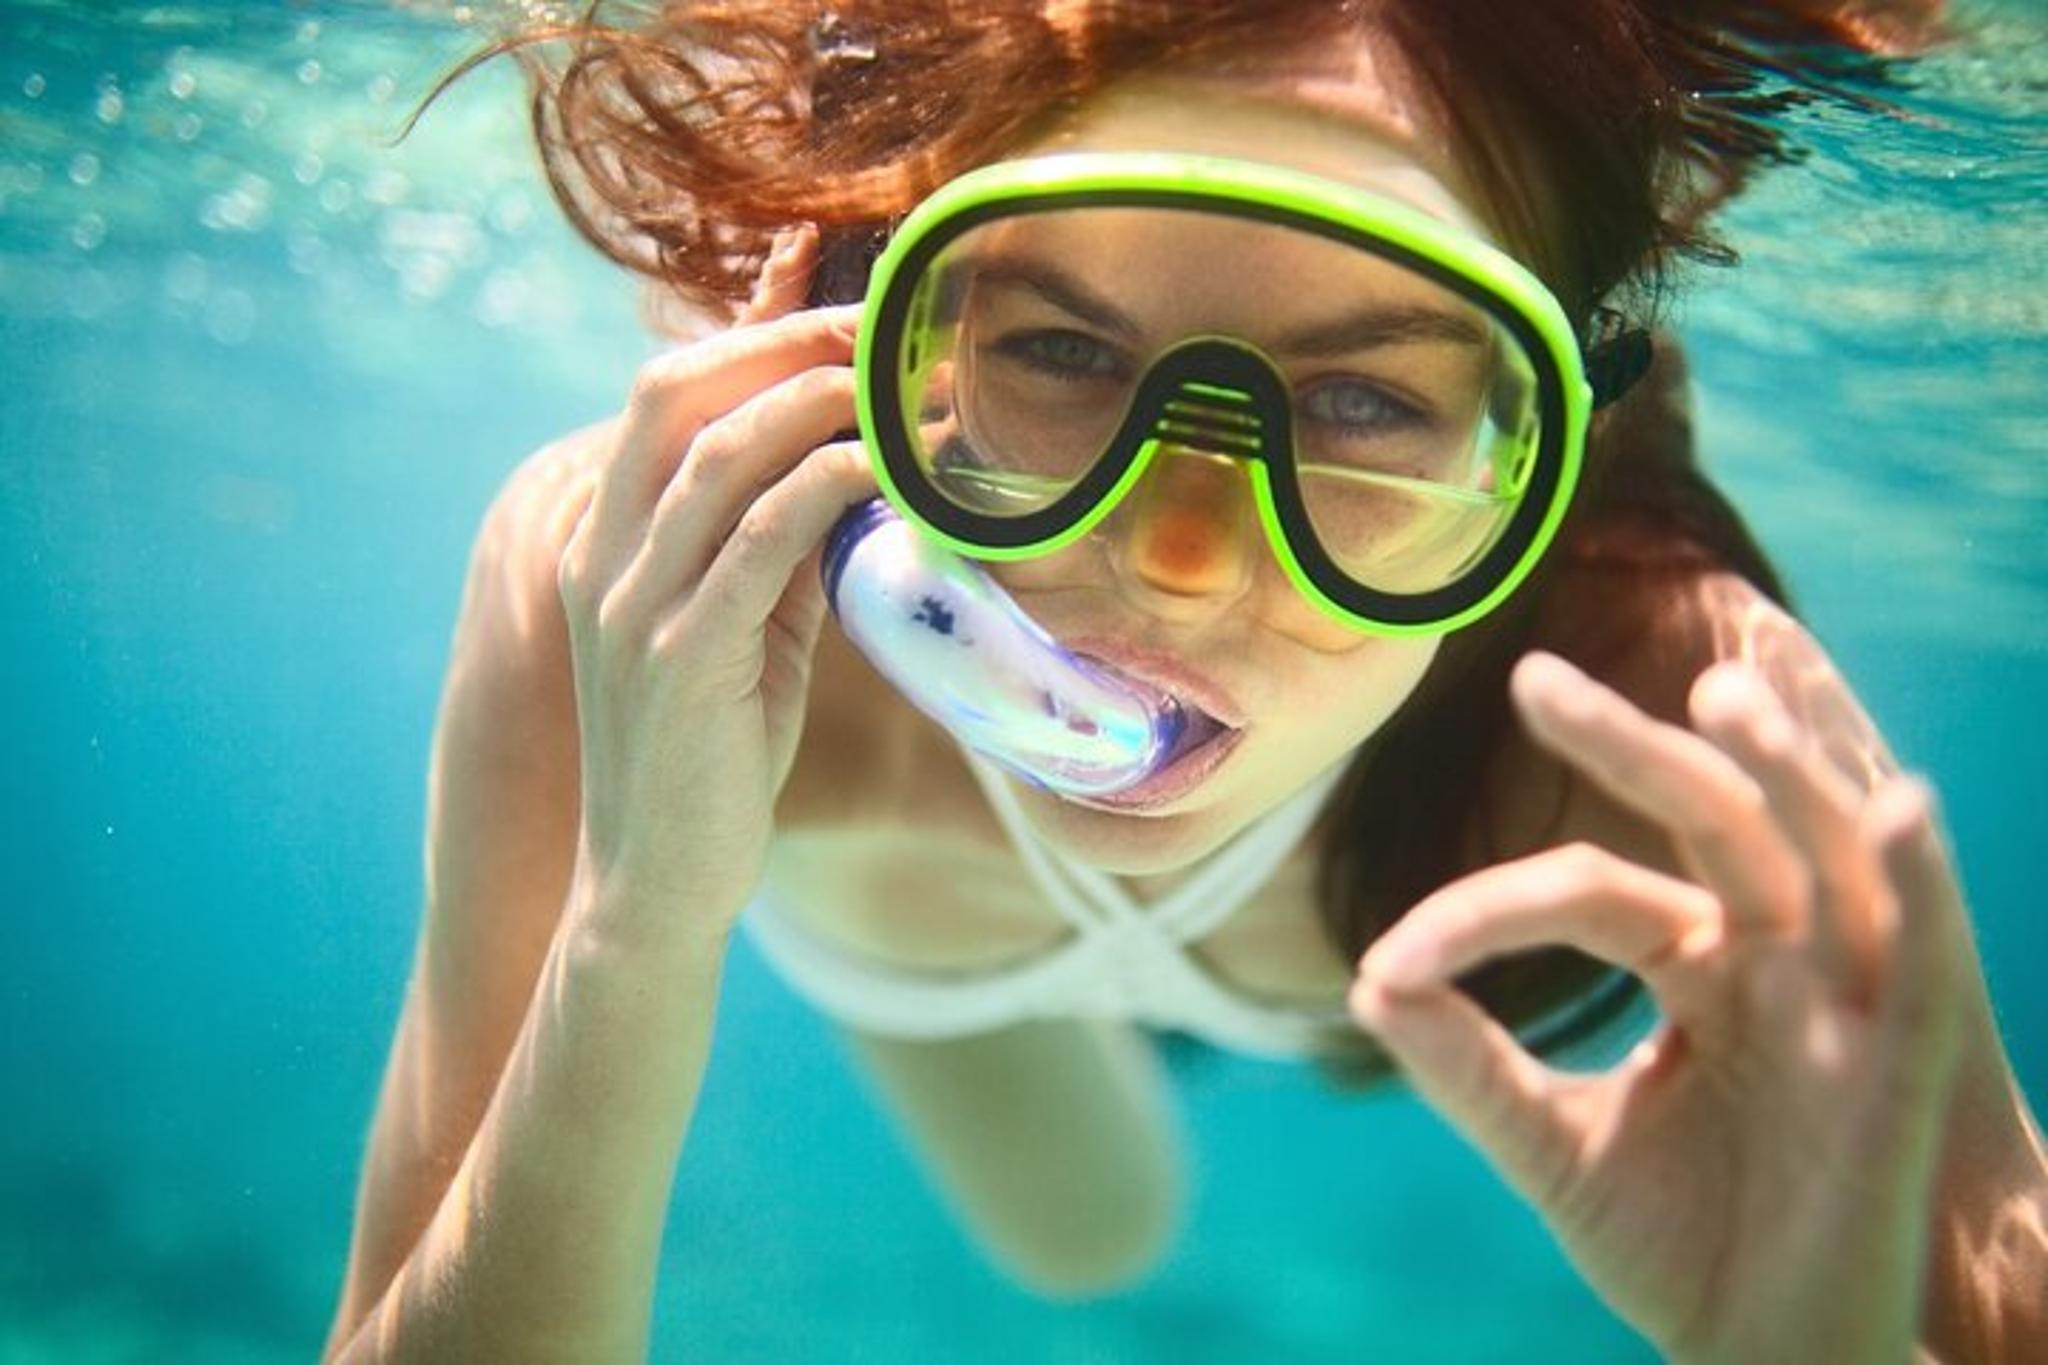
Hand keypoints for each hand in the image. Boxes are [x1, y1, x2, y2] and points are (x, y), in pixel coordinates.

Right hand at [556, 227, 876, 937]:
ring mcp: (631, 606)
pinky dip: (821, 487)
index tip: (847, 315)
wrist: (657, 885)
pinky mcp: (679, 659)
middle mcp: (601, 556)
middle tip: (882, 328)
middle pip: (679, 393)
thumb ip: (780, 553)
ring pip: (718, 455)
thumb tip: (857, 472)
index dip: (754, 338)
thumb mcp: (746, 634)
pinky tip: (879, 467)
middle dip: (784, 343)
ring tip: (897, 384)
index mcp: (605, 540)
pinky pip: (756, 541)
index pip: (668, 398)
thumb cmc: (710, 758)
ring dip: (817, 402)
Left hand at [1348, 649, 1972, 1362]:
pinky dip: (1922, 879)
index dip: (1486, 912)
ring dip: (1787, 767)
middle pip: (1709, 818)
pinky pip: (1931, 953)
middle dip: (1631, 744)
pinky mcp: (1907, 1063)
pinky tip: (1898, 804)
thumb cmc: (1682, 1250)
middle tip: (1533, 681)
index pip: (1588, 888)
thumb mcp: (1556, 1146)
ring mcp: (1843, 998)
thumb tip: (1370, 980)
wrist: (1768, 1359)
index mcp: (1696, 966)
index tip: (1389, 964)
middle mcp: (1772, 960)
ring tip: (1727, 689)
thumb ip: (1471, 1065)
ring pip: (1824, 851)